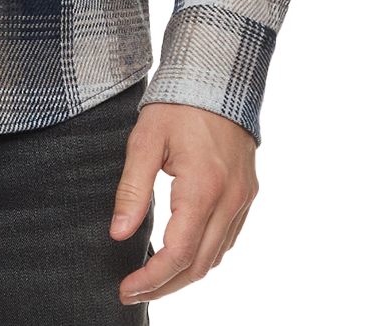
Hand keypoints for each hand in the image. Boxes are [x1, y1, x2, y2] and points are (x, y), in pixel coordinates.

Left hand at [109, 101, 257, 304]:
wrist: (218, 74)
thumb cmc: (177, 103)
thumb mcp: (145, 140)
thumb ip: (132, 189)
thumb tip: (118, 233)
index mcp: (203, 189)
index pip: (177, 254)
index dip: (150, 279)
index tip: (125, 289)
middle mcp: (230, 200)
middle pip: (199, 266)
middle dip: (166, 286)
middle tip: (133, 291)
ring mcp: (243, 198)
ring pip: (217, 257)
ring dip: (186, 274)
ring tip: (153, 277)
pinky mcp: (247, 192)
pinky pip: (228, 238)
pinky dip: (205, 254)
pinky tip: (183, 253)